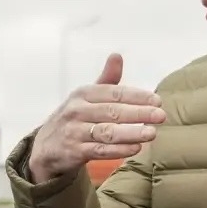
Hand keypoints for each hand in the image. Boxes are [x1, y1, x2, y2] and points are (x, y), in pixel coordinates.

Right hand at [28, 53, 165, 182]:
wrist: (46, 147)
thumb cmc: (75, 118)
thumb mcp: (87, 97)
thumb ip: (106, 80)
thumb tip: (117, 55)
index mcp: (83, 93)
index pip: (114, 93)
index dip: (136, 96)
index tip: (157, 101)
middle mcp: (77, 110)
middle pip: (112, 112)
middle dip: (138, 113)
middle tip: (161, 116)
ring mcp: (74, 132)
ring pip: (107, 132)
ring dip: (131, 133)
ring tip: (152, 133)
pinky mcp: (74, 152)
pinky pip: (99, 151)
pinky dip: (118, 150)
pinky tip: (136, 148)